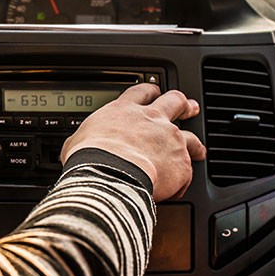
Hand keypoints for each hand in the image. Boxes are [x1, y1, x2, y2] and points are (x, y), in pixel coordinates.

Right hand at [60, 84, 205, 201]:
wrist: (110, 174)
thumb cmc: (90, 157)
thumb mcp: (78, 140)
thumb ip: (85, 138)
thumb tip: (76, 147)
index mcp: (124, 111)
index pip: (141, 92)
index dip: (150, 91)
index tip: (153, 92)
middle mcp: (152, 120)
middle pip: (174, 101)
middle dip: (182, 103)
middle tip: (187, 106)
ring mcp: (171, 140)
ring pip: (191, 136)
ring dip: (195, 143)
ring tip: (198, 149)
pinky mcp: (182, 163)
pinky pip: (188, 170)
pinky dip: (184, 178)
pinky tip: (180, 184)